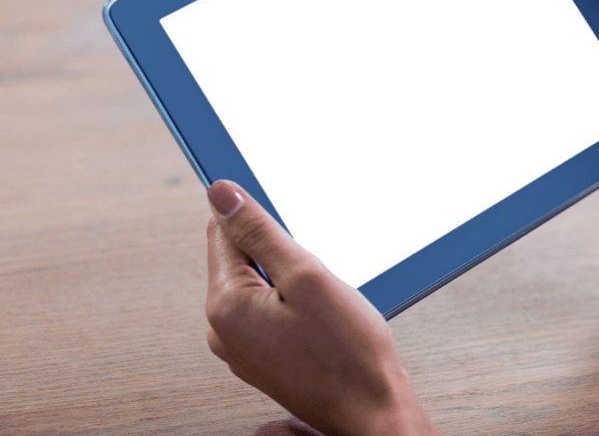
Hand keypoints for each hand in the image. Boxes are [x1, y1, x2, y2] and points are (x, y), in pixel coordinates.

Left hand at [205, 180, 437, 435]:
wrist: (372, 412)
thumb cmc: (348, 352)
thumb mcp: (307, 276)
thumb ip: (260, 232)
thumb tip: (220, 193)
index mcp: (226, 307)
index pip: (221, 233)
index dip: (257, 216)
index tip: (289, 220)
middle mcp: (224, 331)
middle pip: (240, 259)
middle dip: (278, 250)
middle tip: (317, 267)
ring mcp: (242, 349)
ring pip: (259, 285)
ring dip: (290, 277)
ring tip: (325, 295)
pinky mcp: (264, 358)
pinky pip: (270, 311)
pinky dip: (294, 302)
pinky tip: (324, 314)